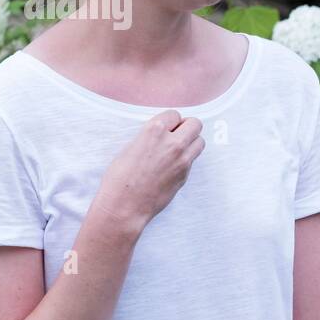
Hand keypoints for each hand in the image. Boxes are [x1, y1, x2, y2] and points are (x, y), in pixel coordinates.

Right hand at [93, 109, 204, 231]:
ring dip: (192, 142)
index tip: (166, 127)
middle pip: (195, 124)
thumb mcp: (131, 147)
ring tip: (178, 149)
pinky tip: (172, 166)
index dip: (170, 120)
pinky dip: (186, 159)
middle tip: (177, 135)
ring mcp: (182, 160)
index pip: (174, 114)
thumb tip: (163, 134)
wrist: (125, 206)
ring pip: (200, 141)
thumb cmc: (119, 177)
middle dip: (187, 127)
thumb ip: (151, 137)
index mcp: (154, 130)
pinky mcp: (185, 175)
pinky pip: (192, 160)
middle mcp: (172, 142)